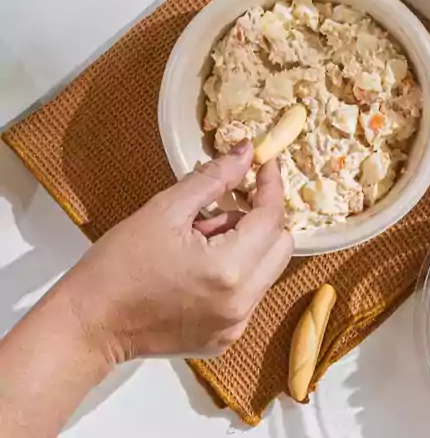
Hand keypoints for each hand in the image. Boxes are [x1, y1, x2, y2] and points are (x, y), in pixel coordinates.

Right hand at [56, 141, 293, 361]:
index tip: (265, 166)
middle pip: (281, 246)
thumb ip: (213, 179)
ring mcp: (235, 325)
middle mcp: (241, 302)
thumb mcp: (165, 211)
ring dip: (248, 247)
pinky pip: (250, 295)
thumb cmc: (117, 267)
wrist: (88, 325)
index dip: (271, 187)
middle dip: (261, 219)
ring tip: (202, 242)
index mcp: (229, 269)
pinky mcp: (225, 338)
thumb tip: (246, 152)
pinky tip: (199, 270)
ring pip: (268, 271)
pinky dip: (237, 274)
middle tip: (223, 209)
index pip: (272, 218)